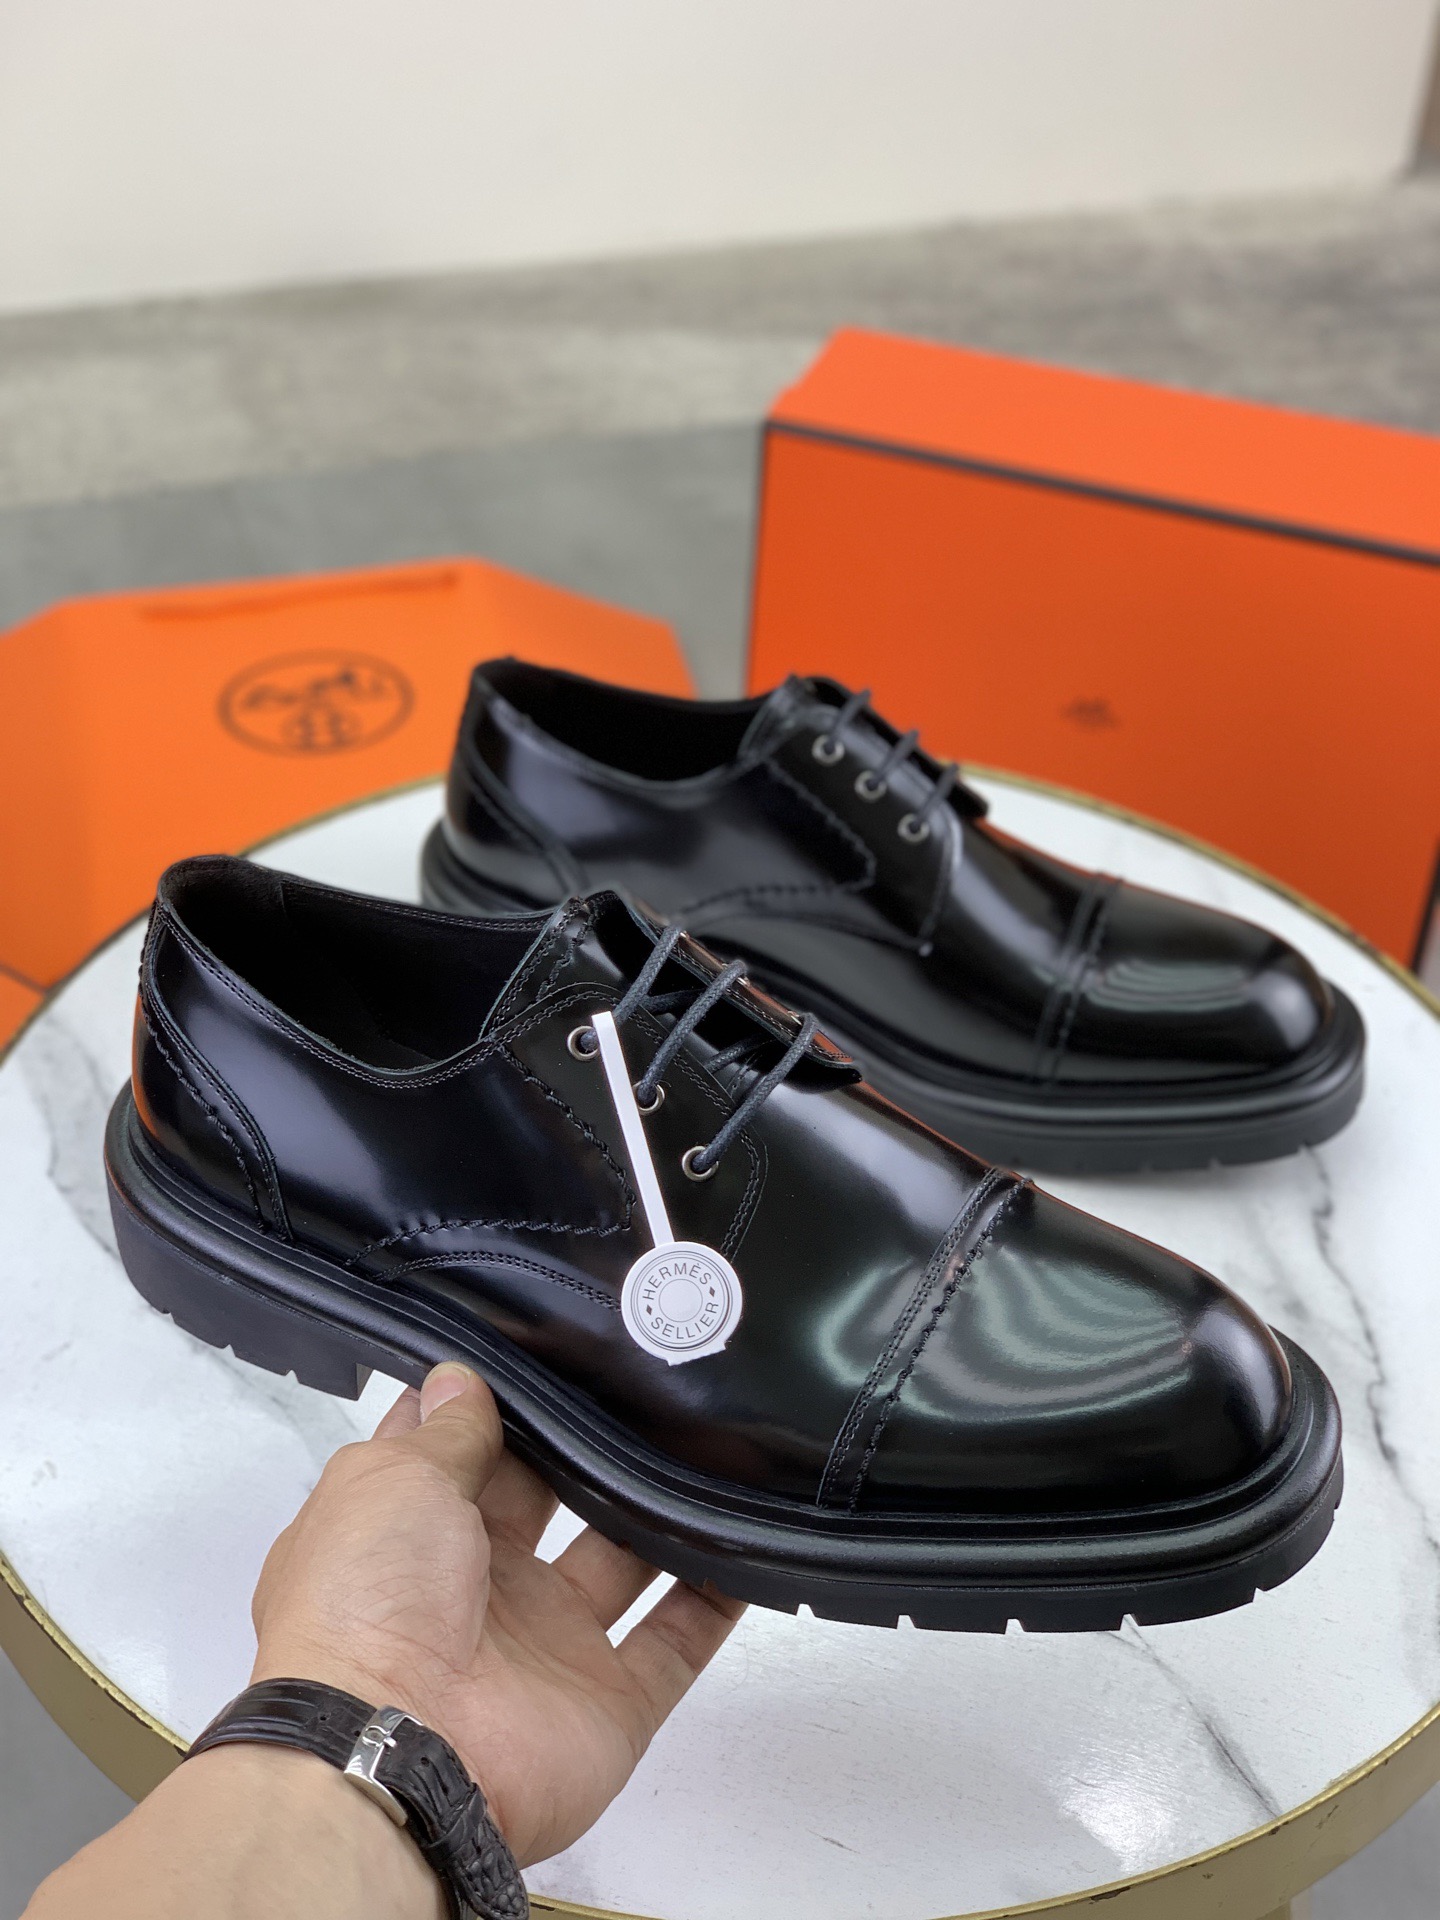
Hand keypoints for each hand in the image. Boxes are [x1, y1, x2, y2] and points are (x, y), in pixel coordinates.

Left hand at [249, 1364, 743, 1865]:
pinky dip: (716, 1597)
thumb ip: (446, 1432)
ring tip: (704, 1443)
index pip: (459, 1456)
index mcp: (411, 1535)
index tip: (547, 1355)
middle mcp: (478, 1589)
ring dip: (658, 1514)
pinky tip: (747, 1538)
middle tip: (640, 1386)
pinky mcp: (609, 1702)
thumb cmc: (365, 1609)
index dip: (494, 1409)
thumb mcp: (391, 1482)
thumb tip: (461, 1380)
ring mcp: (548, 1647)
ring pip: (623, 1563)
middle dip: (586, 1450)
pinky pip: (677, 1642)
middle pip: (551, 1501)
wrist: (399, 1758)